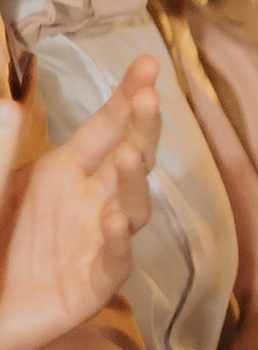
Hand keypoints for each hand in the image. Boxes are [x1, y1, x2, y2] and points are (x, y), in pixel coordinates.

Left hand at [0, 57, 159, 349]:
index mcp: (63, 173)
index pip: (105, 128)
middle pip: (128, 159)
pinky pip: (115, 262)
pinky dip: (117, 243)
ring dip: (135, 181)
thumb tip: (8, 104)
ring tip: (132, 154)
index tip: (149, 63)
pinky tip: (114, 222)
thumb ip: (0, 153)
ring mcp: (96, 243)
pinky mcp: (94, 286)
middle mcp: (88, 202)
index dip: (128, 96)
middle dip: (142, 128)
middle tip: (150, 98)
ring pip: (131, 207)